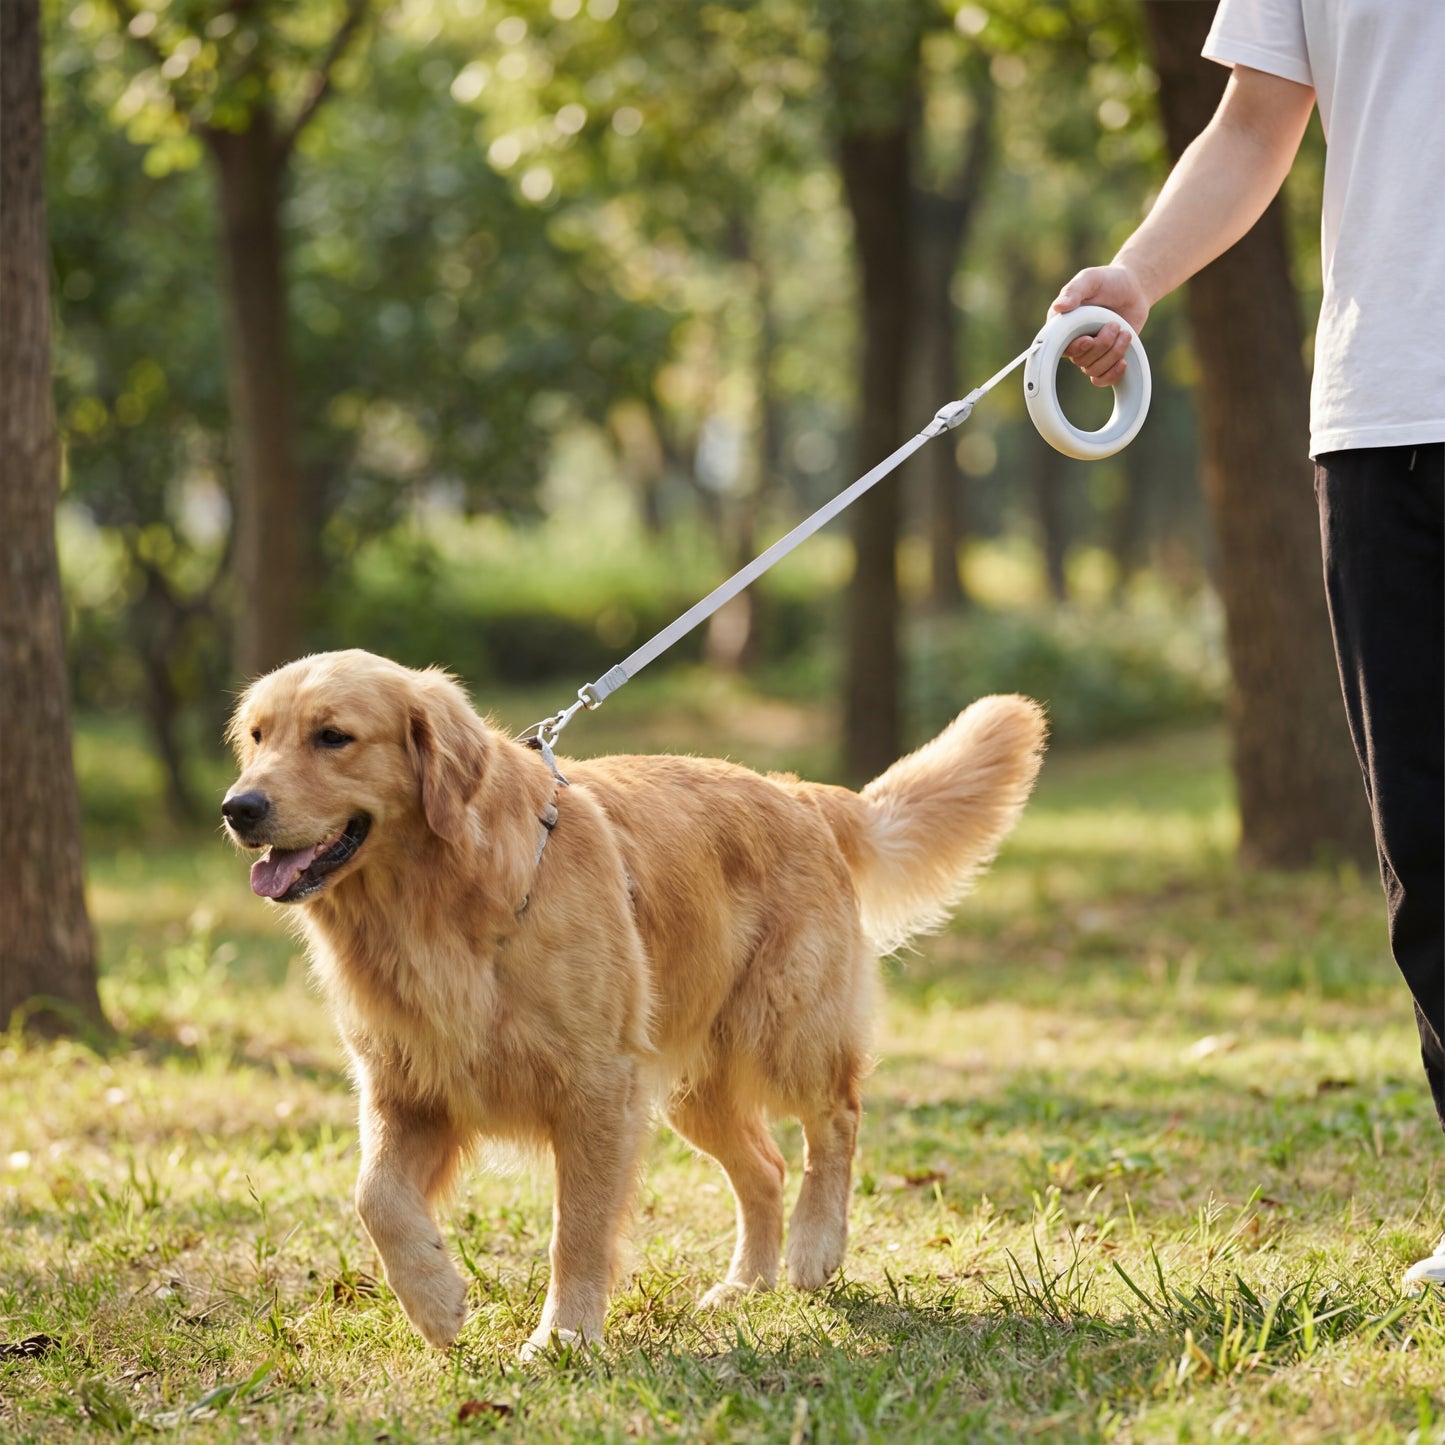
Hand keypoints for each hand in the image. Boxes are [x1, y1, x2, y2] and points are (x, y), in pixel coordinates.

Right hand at [1049, 266, 1150, 386]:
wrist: (1133, 289)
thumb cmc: (1108, 281)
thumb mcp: (1089, 279)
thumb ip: (1073, 291)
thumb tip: (1058, 307)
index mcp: (1061, 325)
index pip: (1057, 347)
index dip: (1073, 348)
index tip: (1088, 339)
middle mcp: (1072, 342)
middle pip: (1080, 359)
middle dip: (1102, 345)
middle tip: (1115, 325)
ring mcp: (1089, 353)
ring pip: (1093, 369)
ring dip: (1113, 353)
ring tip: (1125, 333)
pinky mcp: (1104, 360)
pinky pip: (1101, 379)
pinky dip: (1112, 374)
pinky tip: (1124, 361)